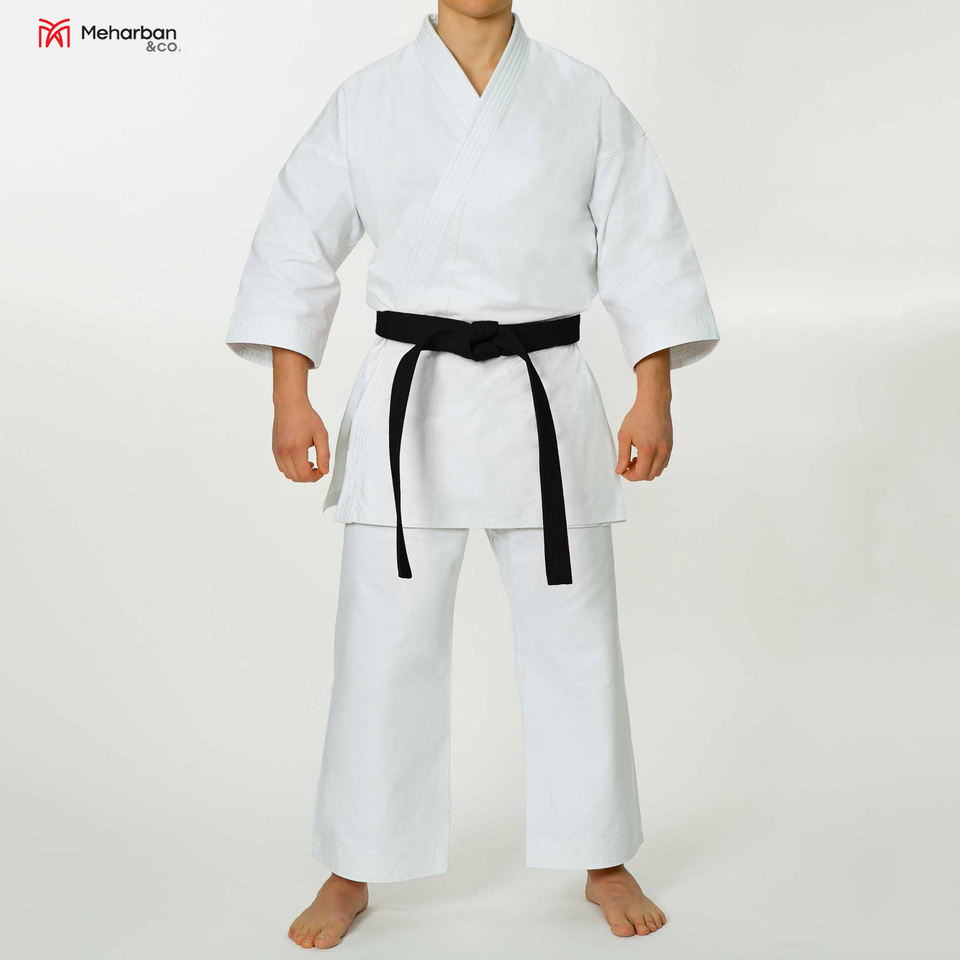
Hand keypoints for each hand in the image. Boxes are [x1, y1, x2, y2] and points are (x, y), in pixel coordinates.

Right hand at [272, 398, 329, 481]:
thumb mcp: (321, 435)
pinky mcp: (274, 449)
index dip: (315, 477)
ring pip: (288, 474)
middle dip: (308, 477)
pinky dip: (292, 468)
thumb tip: (325, 471)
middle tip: (318, 467)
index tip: (322, 470)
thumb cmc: (306, 416)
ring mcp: (277, 451)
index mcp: (295, 449)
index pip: (304, 475)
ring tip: (309, 463)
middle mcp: (283, 452)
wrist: (289, 404)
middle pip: (296, 477)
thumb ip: (324, 455)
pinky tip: (300, 459)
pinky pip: (282, 467)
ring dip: (299, 473)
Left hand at [615, 349, 672, 481]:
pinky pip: (663, 463)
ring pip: (658, 471)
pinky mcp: (670, 446)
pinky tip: (645, 454)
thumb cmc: (638, 416)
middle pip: (650, 476)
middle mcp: (661, 452)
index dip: (630, 476)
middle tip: (628, 463)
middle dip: (637, 474)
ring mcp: (668, 449)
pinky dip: (654, 464)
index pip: (641, 474)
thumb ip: (622, 456)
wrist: (654, 402)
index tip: (622, 469)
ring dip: (646, 469)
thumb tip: (620, 470)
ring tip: (636, 458)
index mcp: (649, 450)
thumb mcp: (624, 436)